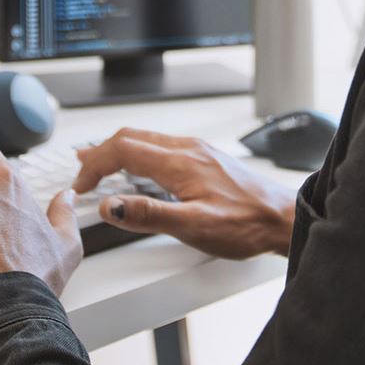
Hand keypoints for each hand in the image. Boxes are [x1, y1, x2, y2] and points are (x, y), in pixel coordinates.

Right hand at [74, 128, 297, 258]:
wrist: (283, 218)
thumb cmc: (247, 224)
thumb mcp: (194, 227)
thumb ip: (149, 215)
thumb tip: (110, 206)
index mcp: (180, 162)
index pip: (122, 149)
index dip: (94, 164)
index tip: (80, 185)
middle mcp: (188, 149)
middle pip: (131, 137)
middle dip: (100, 152)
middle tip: (81, 172)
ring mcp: (199, 151)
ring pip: (147, 139)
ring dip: (118, 149)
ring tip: (100, 163)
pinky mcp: (207, 158)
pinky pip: (162, 145)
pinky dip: (139, 152)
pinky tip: (141, 167)